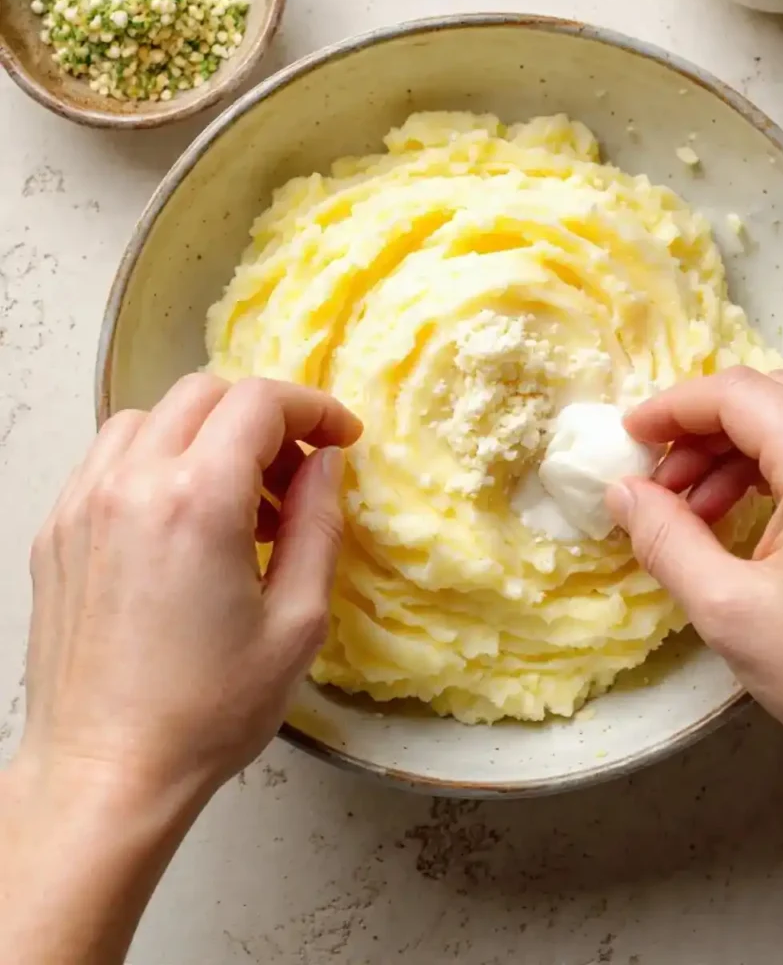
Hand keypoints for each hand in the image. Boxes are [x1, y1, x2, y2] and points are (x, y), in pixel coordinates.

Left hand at [18, 374, 361, 804]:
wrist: (106, 772)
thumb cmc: (208, 712)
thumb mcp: (297, 621)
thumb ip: (318, 524)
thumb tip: (326, 463)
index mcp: (198, 502)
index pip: (260, 402)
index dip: (315, 408)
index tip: (342, 438)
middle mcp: (131, 486)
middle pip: (205, 393)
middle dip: (264, 418)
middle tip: (297, 473)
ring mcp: (82, 504)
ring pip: (152, 416)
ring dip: (208, 435)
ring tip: (241, 501)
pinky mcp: (56, 531)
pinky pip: (111, 457)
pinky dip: (159, 459)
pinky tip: (185, 519)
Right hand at [607, 368, 782, 780]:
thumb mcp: (727, 610)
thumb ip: (663, 537)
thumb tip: (623, 492)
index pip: (735, 394)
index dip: (672, 409)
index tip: (634, 437)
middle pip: (771, 395)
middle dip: (704, 432)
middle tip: (664, 485)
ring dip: (744, 449)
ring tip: (704, 510)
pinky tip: (761, 513)